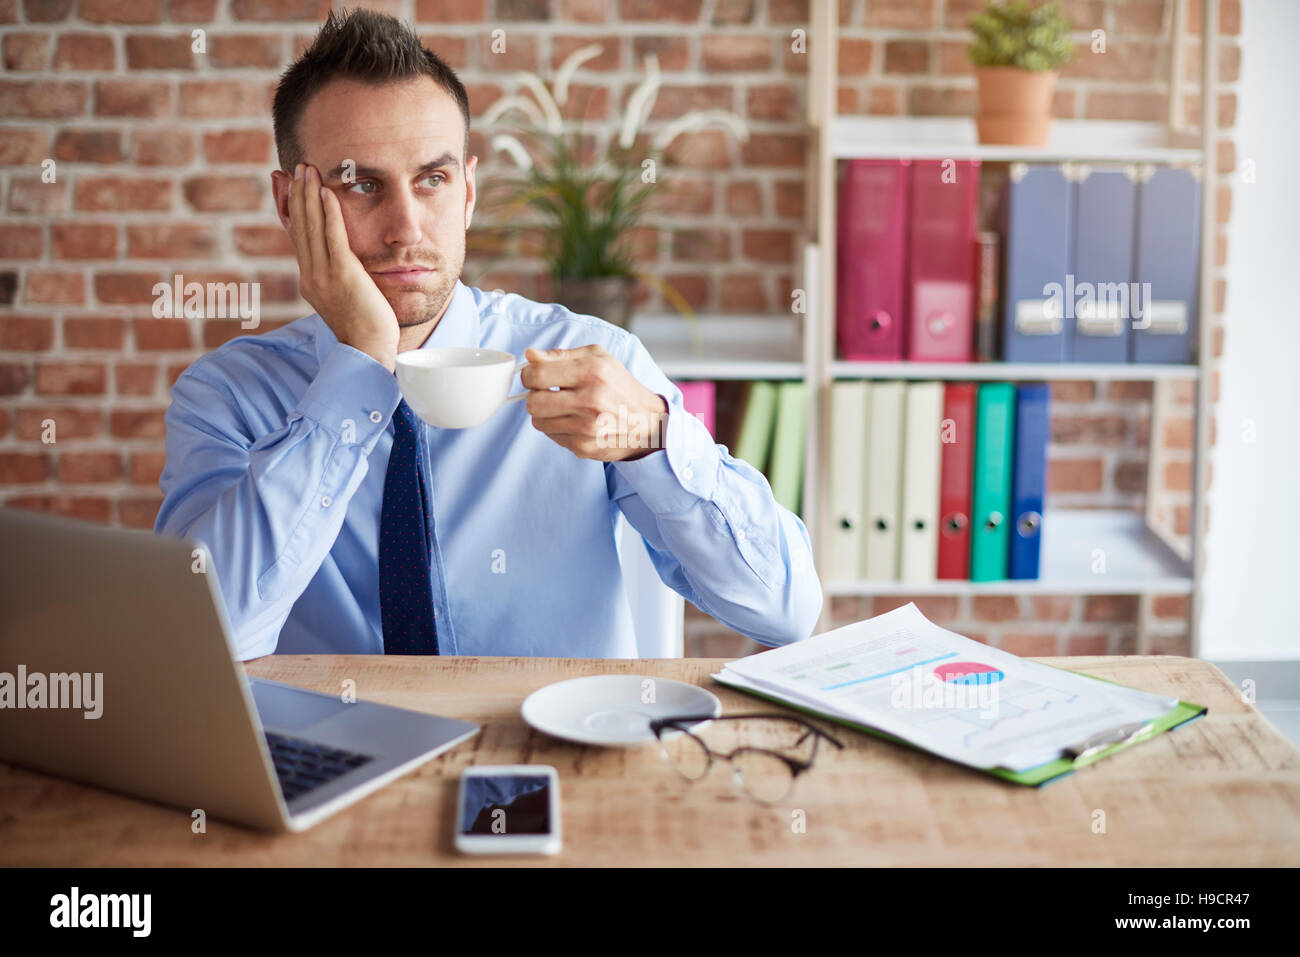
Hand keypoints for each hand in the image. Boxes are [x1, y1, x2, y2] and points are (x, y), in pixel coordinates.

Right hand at [287, 163, 398, 371]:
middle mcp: (311, 275)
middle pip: (300, 227)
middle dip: (297, 194)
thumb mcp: (345, 296)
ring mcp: (324, 275)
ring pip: (312, 228)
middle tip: (297, 167)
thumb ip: (339, 275)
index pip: (297, 236)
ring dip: (309, 196)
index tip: (287, 184)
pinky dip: (328, 214)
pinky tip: (326, 193)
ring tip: (307, 170)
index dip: (291, 208)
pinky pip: (333, 238)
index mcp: (310, 280)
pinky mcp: (343, 275)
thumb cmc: (365, 327)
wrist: (369, 351)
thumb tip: (340, 259)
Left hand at [521, 345, 667, 461]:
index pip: (537, 375)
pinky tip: (575, 423)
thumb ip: (561, 355)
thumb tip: (530, 355)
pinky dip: (559, 429)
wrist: (648, 422)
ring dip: (545, 415)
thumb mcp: (598, 358)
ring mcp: (587, 427)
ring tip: (564, 409)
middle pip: (532, 403)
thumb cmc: (620, 386)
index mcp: (592, 372)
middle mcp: (590, 400)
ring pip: (538, 422)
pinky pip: (552, 437)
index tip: (535, 377)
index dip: (529, 375)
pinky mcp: (584, 447)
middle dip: (535, 397)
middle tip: (547, 394)